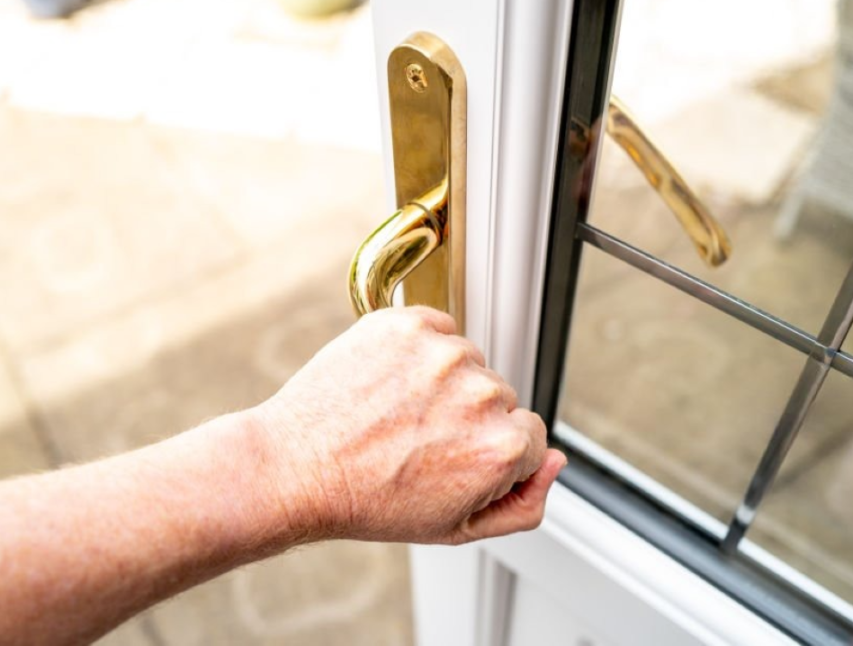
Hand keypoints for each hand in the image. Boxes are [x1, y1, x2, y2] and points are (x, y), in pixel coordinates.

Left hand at [255, 306, 566, 544]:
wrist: (296, 468)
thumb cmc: (370, 502)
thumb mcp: (457, 527)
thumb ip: (524, 503)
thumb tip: (556, 461)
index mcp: (503, 446)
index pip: (530, 436)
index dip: (489, 454)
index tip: (450, 461)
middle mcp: (481, 393)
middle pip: (500, 397)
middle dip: (468, 417)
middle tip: (418, 442)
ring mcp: (443, 353)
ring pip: (468, 362)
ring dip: (443, 382)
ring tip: (398, 414)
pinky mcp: (406, 325)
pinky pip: (437, 330)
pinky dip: (418, 351)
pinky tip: (390, 383)